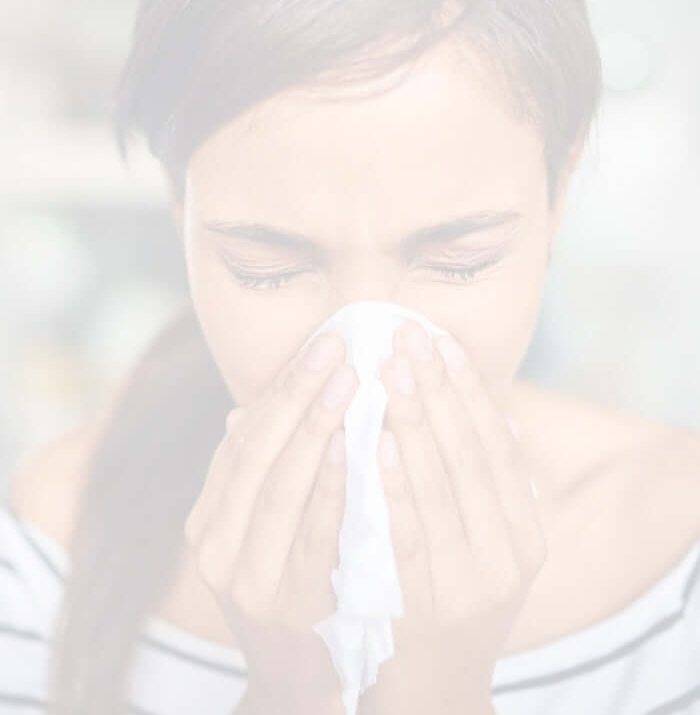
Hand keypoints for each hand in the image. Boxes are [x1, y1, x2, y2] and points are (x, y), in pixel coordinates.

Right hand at [184, 330, 358, 714]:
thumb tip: (246, 409)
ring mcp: (250, 579)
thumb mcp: (262, 531)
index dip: (280, 390)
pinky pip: (313, 534)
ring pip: (279, 487)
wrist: (302, 677)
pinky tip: (355, 444)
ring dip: (314, 428)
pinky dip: (331, 485)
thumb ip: (258, 473)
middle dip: (297, 396)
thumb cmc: (290, 587)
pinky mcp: (292, 604)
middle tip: (337, 348)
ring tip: (349, 381)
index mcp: (209, 522)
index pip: (242, 441)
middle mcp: (217, 548)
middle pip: (257, 455)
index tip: (320, 346)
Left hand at [360, 319, 546, 714]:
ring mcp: (469, 584)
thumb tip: (502, 415)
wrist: (432, 688)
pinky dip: (393, 482)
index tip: (440, 342)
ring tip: (389, 370)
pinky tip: (374, 440)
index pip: (497, 446)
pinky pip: (407, 532)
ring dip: (414, 421)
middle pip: (470, 455)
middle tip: (406, 337)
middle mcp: (508, 556)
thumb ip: (490, 487)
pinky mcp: (424, 605)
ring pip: (441, 485)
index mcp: (524, 535)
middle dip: (436, 390)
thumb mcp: (486, 547)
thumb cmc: (452, 601)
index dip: (469, 390)